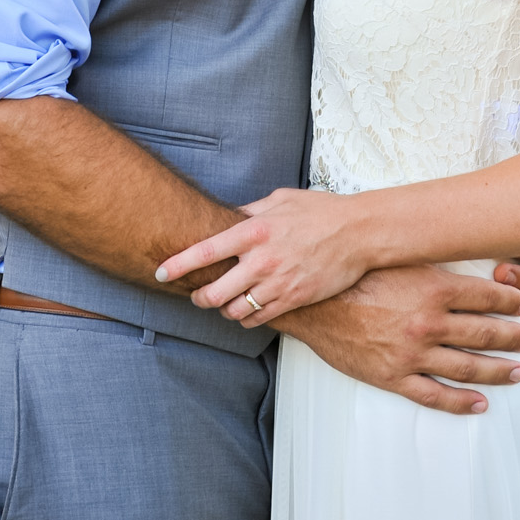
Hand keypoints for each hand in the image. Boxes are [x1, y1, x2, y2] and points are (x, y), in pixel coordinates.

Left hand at [156, 187, 368, 321]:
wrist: (359, 233)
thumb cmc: (320, 211)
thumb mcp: (280, 200)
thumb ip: (250, 211)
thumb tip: (227, 216)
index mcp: (254, 231)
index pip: (204, 251)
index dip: (177, 264)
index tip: (159, 272)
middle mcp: (261, 260)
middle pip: (214, 292)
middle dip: (199, 297)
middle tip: (197, 294)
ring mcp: (278, 283)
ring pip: (234, 310)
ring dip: (223, 309)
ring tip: (223, 302)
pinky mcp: (293, 299)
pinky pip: (258, 319)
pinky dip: (246, 319)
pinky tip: (247, 310)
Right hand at [281, 265, 519, 416]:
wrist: (311, 303)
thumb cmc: (352, 276)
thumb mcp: (397, 259)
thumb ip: (431, 264)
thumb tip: (462, 263)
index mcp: (432, 289)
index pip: (487, 297)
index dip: (512, 303)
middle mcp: (428, 323)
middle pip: (484, 333)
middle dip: (512, 337)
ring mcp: (412, 354)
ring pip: (467, 367)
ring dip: (498, 370)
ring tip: (517, 371)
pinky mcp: (393, 376)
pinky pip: (434, 396)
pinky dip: (460, 402)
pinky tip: (480, 403)